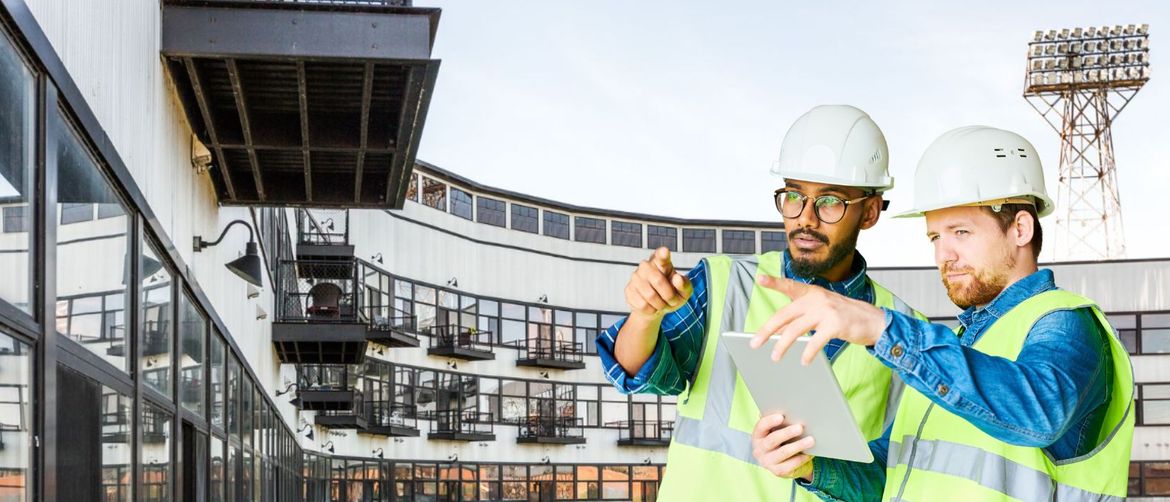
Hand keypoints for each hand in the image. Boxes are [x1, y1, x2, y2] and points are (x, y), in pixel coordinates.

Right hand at [624, 247, 692, 318]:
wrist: (657, 307)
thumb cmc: (672, 294)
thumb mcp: (684, 291)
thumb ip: (684, 284)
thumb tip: (678, 279)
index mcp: (662, 262)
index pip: (661, 256)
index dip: (663, 254)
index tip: (665, 252)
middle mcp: (646, 266)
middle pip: (658, 281)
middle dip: (669, 296)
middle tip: (672, 301)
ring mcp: (635, 277)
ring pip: (650, 296)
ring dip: (661, 305)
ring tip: (662, 304)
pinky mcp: (629, 290)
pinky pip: (642, 305)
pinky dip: (651, 311)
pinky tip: (652, 307)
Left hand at [749, 274, 886, 364]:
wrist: (873, 320)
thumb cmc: (843, 317)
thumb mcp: (820, 312)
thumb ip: (800, 318)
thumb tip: (778, 332)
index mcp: (811, 293)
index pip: (789, 286)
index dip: (774, 282)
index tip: (760, 279)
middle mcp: (816, 299)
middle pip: (785, 314)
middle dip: (767, 330)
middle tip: (755, 343)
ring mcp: (826, 310)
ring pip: (795, 329)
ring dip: (783, 345)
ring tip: (775, 357)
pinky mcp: (835, 324)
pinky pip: (815, 340)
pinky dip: (808, 352)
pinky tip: (804, 361)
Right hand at [752, 412, 814, 479]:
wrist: (779, 462)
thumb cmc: (779, 440)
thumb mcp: (775, 431)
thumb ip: (777, 422)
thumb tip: (786, 408)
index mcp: (757, 436)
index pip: (761, 427)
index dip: (770, 421)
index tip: (781, 416)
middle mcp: (759, 450)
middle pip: (772, 440)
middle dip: (786, 433)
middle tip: (800, 427)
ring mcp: (767, 462)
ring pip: (783, 452)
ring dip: (798, 445)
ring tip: (811, 440)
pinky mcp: (777, 471)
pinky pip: (791, 464)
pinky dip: (801, 458)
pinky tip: (809, 453)